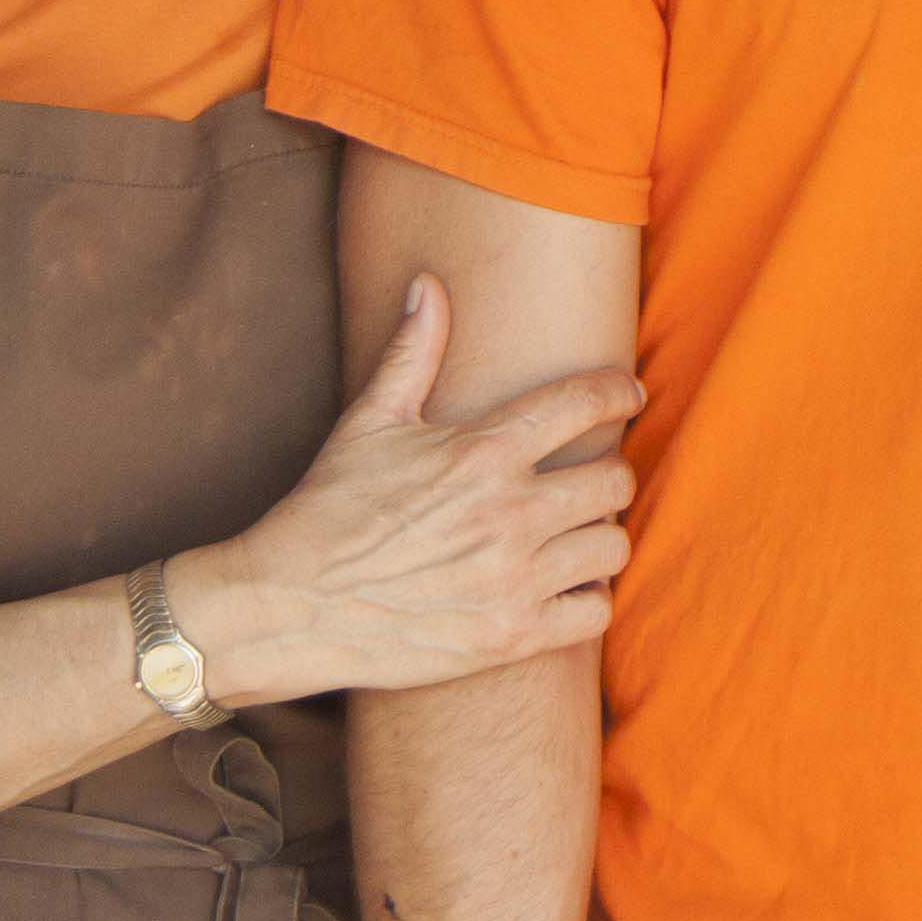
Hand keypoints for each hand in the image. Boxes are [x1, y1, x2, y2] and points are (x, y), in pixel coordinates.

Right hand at [174, 275, 641, 708]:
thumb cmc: (329, 508)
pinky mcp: (511, 636)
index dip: (618, 391)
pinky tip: (565, 585)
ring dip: (601, 536)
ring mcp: (513, 579)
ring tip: (576, 533)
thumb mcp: (369, 422)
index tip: (629, 393)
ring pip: (613, 546)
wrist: (291, 606)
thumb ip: (414, 351)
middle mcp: (508, 514)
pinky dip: (591, 597)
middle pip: (616, 480)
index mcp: (482, 452)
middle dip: (610, 472)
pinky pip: (596, 611)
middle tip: (592, 476)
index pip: (584, 404)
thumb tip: (429, 284)